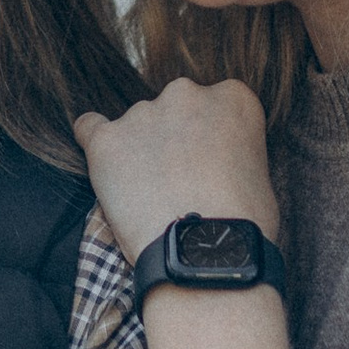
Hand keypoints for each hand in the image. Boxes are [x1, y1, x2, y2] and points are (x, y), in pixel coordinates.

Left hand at [74, 76, 277, 264]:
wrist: (203, 254)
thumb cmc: (241, 225)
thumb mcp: (259, 172)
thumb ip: (232, 147)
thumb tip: (214, 160)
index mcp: (231, 97)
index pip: (215, 102)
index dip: (209, 137)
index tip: (207, 162)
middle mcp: (187, 94)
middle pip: (174, 107)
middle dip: (174, 137)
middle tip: (178, 180)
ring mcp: (143, 114)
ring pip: (136, 125)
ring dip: (140, 150)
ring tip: (149, 196)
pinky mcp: (107, 139)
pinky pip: (89, 128)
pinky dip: (96, 144)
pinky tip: (106, 168)